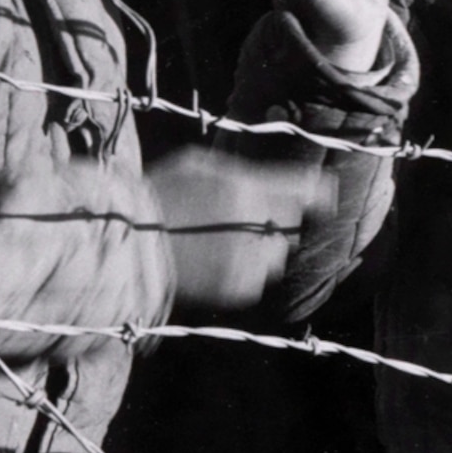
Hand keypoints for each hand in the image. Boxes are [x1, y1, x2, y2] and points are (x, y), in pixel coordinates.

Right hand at [149, 145, 329, 310]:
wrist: (125, 244)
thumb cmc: (156, 197)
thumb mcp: (196, 164)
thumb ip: (239, 172)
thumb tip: (267, 178)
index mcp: (244, 187)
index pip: (303, 189)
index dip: (318, 191)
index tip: (325, 194)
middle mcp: (253, 223)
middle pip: (291, 223)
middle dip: (279, 219)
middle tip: (249, 218)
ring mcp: (246, 258)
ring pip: (277, 254)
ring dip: (263, 247)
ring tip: (226, 241)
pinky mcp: (237, 288)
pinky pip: (257, 279)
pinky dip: (246, 271)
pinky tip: (216, 260)